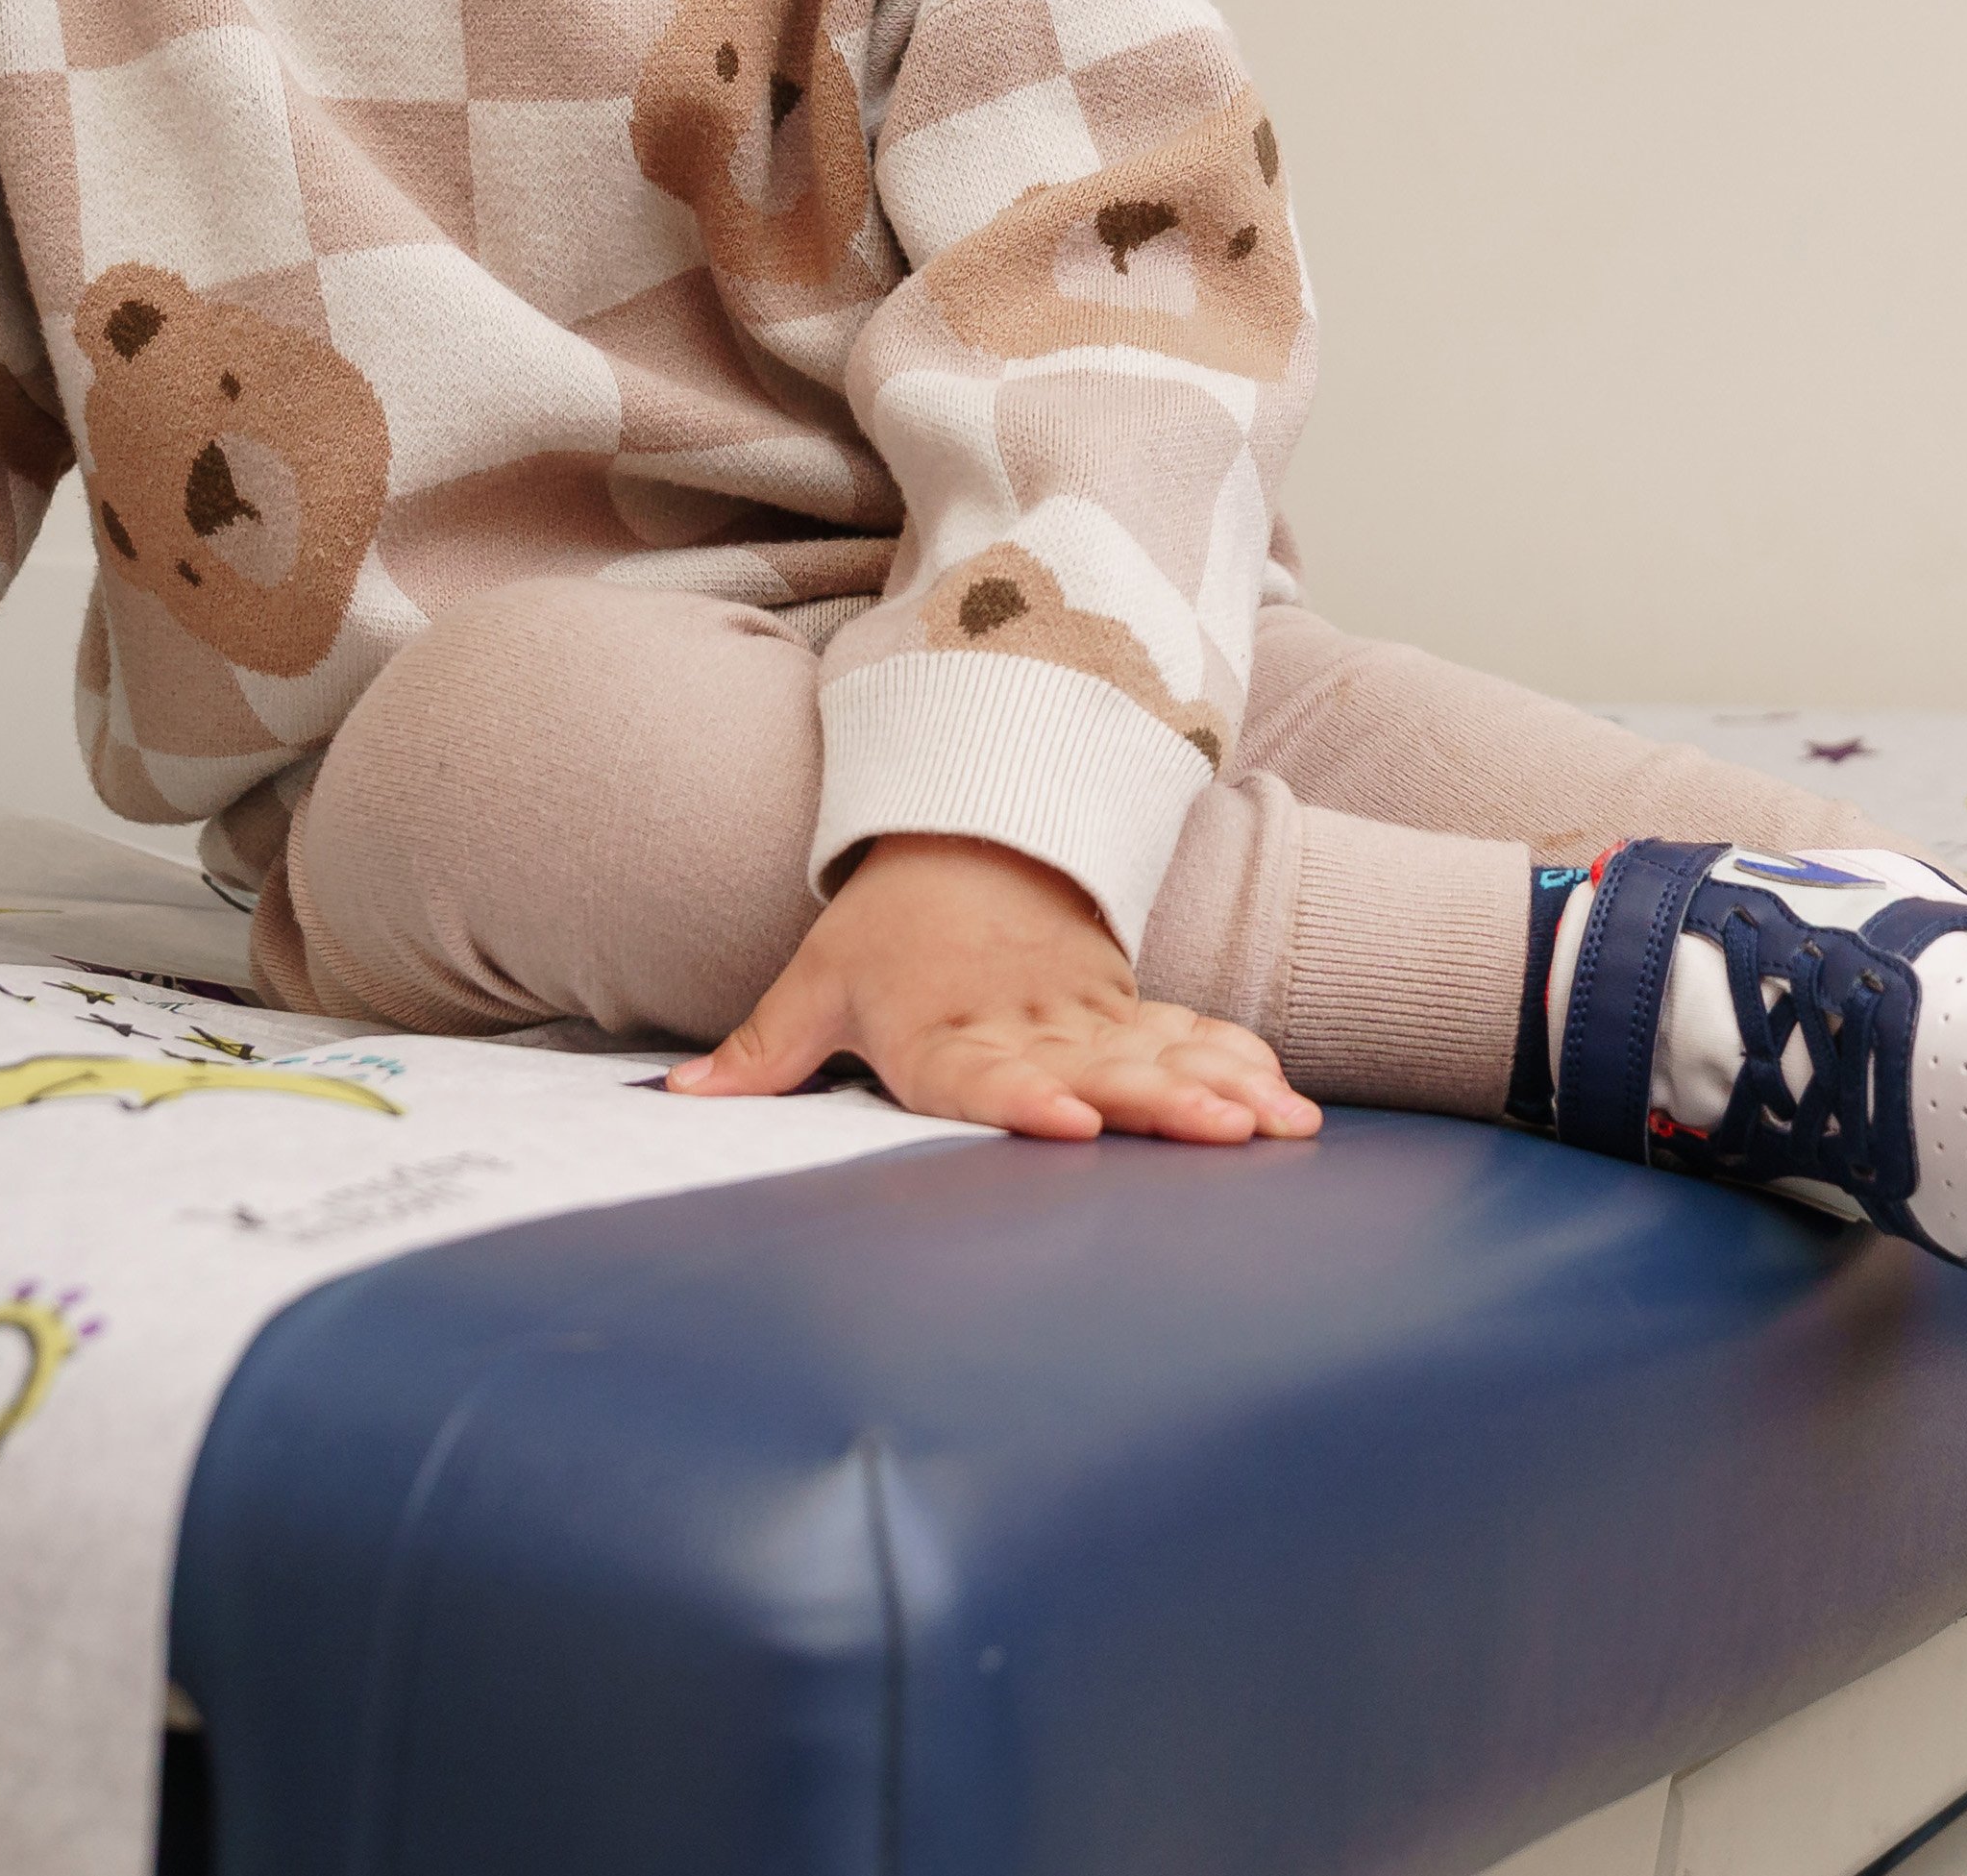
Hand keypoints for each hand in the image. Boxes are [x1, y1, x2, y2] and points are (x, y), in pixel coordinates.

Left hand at [673, 834, 1318, 1145]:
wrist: (970, 836)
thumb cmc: (887, 928)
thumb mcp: (817, 979)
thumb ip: (760, 1053)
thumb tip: (678, 1100)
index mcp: (944, 1030)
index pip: (984, 1074)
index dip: (1025, 1099)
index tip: (1067, 1121)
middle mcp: (1027, 1027)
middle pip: (1101, 1070)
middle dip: (1165, 1101)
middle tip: (1224, 1131)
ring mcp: (1087, 1017)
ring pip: (1162, 1054)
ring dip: (1223, 1088)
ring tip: (1278, 1125)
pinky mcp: (1127, 1010)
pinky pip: (1191, 1037)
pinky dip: (1242, 1064)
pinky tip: (1288, 1105)